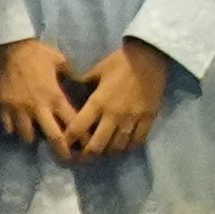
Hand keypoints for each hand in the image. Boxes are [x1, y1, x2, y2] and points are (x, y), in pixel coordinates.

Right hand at [0, 39, 84, 156]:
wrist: (8, 46)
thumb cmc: (36, 52)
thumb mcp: (59, 60)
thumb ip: (69, 74)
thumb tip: (78, 82)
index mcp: (55, 97)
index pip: (72, 123)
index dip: (82, 137)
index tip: (86, 147)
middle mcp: (38, 108)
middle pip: (53, 138)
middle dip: (62, 153)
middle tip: (67, 160)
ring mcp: (18, 110)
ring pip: (27, 137)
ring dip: (33, 138)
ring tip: (36, 135)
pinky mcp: (2, 108)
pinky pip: (8, 127)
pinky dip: (13, 129)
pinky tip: (16, 126)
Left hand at [67, 42, 172, 157]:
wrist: (150, 56)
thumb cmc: (120, 61)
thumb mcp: (96, 69)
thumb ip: (83, 84)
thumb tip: (70, 90)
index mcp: (98, 102)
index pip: (78, 128)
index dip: (68, 140)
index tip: (65, 145)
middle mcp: (113, 115)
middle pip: (97, 146)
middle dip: (86, 155)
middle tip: (82, 157)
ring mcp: (132, 119)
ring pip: (117, 147)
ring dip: (107, 152)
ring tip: (102, 152)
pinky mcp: (147, 119)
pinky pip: (137, 141)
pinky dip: (128, 147)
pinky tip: (123, 146)